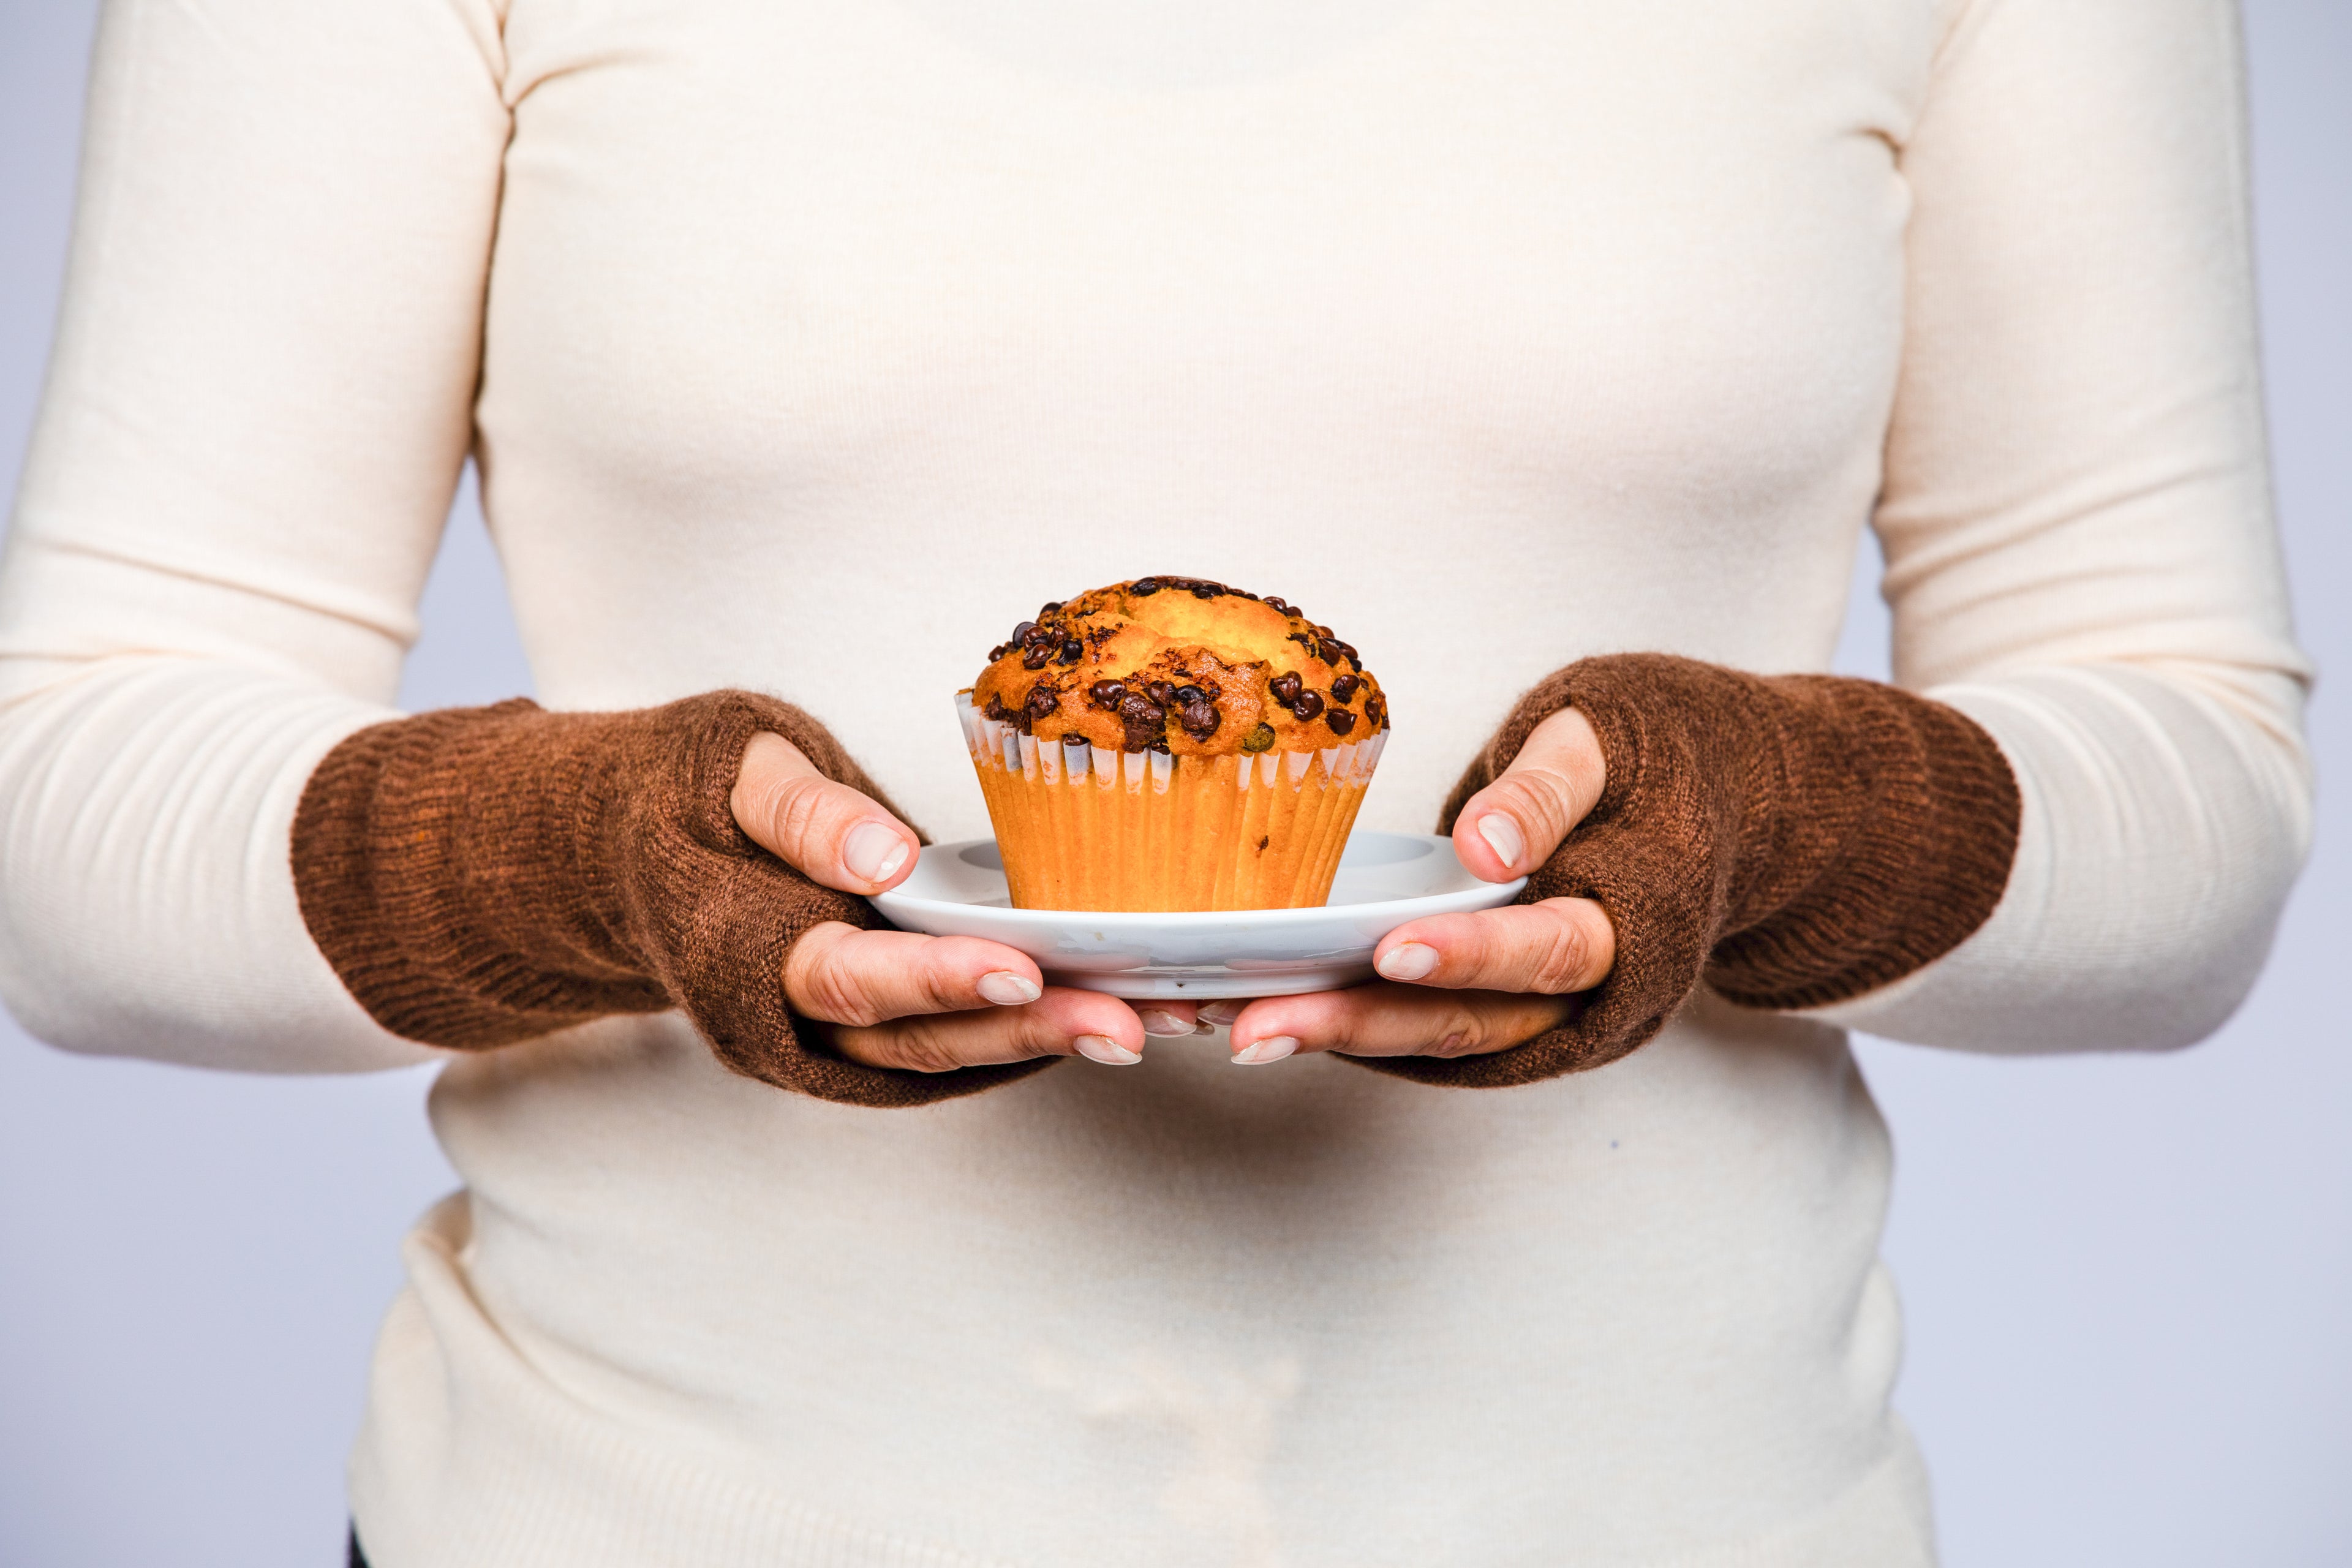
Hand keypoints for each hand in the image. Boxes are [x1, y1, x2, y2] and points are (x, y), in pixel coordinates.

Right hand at [730, 733, 1194, 1071]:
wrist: (657, 841)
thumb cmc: (697, 794)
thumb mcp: (732, 772)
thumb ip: (798, 815)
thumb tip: (883, 859)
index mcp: (759, 951)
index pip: (851, 979)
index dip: (936, 980)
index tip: (1016, 968)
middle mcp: (808, 1014)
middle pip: (923, 1039)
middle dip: (1027, 1031)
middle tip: (1121, 1024)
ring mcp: (850, 1030)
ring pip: (956, 1050)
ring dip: (1053, 1041)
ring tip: (1148, 1025)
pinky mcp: (891, 1015)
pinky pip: (967, 1036)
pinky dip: (1042, 1028)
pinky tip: (1121, 1012)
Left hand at [1219, 707, 1616, 1064]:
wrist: (1644, 804)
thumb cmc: (1621, 772)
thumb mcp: (1599, 753)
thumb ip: (1548, 794)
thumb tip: (1490, 848)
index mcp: (1617, 930)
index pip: (1546, 952)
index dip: (1471, 957)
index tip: (1394, 950)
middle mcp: (1568, 995)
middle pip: (1464, 1022)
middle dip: (1360, 1025)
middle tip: (1263, 1028)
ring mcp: (1519, 1011)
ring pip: (1424, 1037)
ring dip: (1330, 1035)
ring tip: (1239, 1028)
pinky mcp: (1475, 1005)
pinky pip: (1406, 1024)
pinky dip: (1335, 1020)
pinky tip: (1255, 1007)